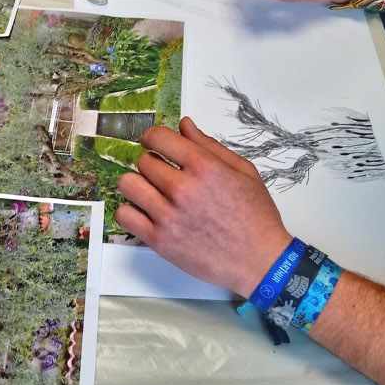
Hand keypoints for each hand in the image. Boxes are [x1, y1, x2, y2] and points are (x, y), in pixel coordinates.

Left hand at [116, 119, 291, 297]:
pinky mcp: (158, 240)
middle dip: (153, 164)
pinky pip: (124, 215)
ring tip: (153, 193)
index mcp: (204, 167)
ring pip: (128, 184)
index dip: (152, 137)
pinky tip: (147, 213)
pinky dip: (131, 211)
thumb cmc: (255, 216)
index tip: (154, 144)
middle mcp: (182, 188)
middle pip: (143, 162)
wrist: (260, 260)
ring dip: (138, 185)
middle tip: (165, 175)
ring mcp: (167, 216)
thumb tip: (184, 124)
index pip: (159, 138)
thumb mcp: (243, 171)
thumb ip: (210, 145)